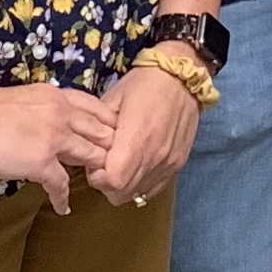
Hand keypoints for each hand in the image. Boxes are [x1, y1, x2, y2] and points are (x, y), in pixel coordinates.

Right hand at [0, 79, 120, 209]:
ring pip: (92, 156)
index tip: (109, 141)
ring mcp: (54, 137)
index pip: (97, 109)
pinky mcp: (41, 161)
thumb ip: (42, 110)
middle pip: (103, 133)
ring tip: (96, 185)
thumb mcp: (23, 99)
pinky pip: (63, 184)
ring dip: (96, 173)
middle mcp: (62, 113)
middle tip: (112, 167)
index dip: (107, 126)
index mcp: (56, 96)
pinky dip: (63, 198)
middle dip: (110, 150)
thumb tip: (47, 126)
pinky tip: (62, 207)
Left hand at [90, 63, 203, 204]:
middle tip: (105, 164)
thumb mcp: (113, 99)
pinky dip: (141, 184)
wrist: (183, 76)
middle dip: (107, 184)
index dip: (98, 178)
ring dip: (124, 185)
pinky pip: (154, 188)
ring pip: (137, 194)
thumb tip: (88, 150)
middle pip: (123, 193)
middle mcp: (154, 156)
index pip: (113, 181)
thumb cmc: (144, 83)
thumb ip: (98, 129)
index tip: (95, 164)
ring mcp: (168, 162)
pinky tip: (137, 166)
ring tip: (122, 163)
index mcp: (136, 138)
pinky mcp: (178, 164)